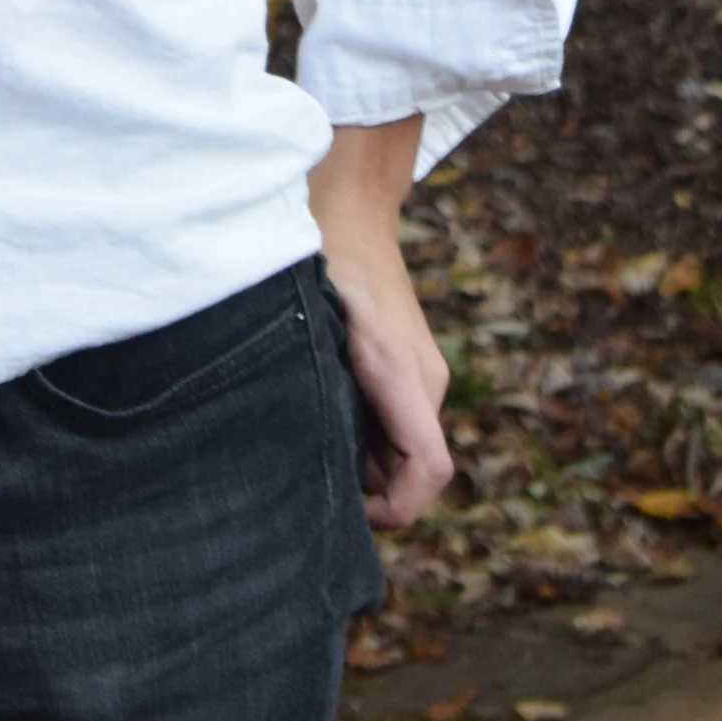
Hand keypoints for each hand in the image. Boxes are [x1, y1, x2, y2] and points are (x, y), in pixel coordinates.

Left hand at [307, 116, 452, 530]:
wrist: (349, 204)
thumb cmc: (323, 258)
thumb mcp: (312, 322)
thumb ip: (311, 382)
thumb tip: (292, 446)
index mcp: (405, 376)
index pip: (429, 471)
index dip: (396, 510)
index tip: (348, 516)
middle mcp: (424, 380)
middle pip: (416, 472)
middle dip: (374, 495)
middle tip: (310, 492)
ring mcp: (420, 373)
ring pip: (405, 450)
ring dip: (368, 467)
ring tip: (306, 456)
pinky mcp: (407, 366)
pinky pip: (398, 424)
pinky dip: (367, 440)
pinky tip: (320, 422)